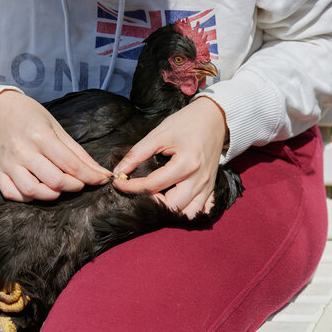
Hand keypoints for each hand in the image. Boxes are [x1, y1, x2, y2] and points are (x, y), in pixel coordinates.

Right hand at [0, 90, 110, 201]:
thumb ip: (78, 152)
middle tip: (79, 182)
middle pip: (54, 180)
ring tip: (59, 187)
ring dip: (51, 195)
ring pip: (32, 191)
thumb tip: (100, 172)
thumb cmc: (30, 116)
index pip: (70, 164)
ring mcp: (9, 163)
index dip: (90, 176)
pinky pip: (12, 193)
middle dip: (74, 186)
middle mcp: (23, 151)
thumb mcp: (56, 127)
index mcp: (41, 136)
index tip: (102, 179)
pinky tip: (38, 189)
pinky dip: (27, 197)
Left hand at [113, 97, 226, 217]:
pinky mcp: (211, 187)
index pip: (153, 185)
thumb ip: (137, 154)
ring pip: (188, 213)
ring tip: (156, 198)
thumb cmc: (186, 123)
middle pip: (172, 206)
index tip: (117, 183)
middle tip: (138, 191)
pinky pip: (202, 210)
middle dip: (151, 203)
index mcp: (186, 164)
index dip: (131, 187)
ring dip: (170, 211)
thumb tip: (119, 171)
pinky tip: (176, 202)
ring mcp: (207, 186)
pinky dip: (188, 210)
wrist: (214, 117)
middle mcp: (199, 179)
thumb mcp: (159, 134)